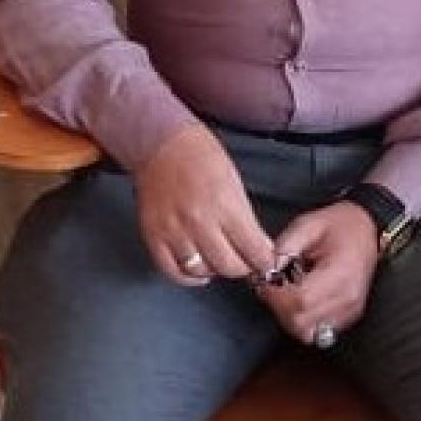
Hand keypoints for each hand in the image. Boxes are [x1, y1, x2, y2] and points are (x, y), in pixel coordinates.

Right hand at [134, 122, 275, 284]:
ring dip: (215, 269)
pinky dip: (187, 276)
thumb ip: (245, 218)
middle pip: (229, 266)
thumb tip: (260, 248)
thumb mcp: (234, 182)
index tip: (267, 263)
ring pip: (201, 271)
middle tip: (245, 261)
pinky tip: (197, 269)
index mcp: (225, 205)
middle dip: (243, 268)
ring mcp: (174, 230)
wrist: (162, 143)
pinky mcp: (153, 236)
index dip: (264, 262)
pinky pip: (172, 271)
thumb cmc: (202, 156)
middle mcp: (199, 221)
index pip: (253, 250)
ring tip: (220, 260)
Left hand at [258, 202, 378, 344]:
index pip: (301, 300)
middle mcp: (348, 298)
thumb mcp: (308, 224)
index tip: (265, 280)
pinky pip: (316, 331)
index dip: (276, 294)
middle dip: (278, 307)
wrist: (367, 230)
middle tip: (271, 286)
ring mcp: (349, 311)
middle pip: (301, 322)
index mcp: (341, 273)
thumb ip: (285, 247)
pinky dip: (301, 319)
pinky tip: (299, 298)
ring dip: (288, 315)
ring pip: (306, 332)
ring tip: (285, 291)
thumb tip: (265, 270)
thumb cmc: (341, 225)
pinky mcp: (347, 317)